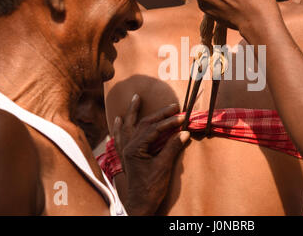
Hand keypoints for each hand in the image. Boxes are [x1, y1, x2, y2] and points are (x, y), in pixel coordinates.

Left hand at [111, 94, 189, 214]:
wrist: (140, 204)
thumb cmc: (151, 188)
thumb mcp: (163, 167)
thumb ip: (172, 147)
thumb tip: (184, 132)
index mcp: (135, 148)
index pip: (154, 129)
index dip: (170, 122)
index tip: (183, 116)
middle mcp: (127, 147)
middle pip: (144, 124)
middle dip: (159, 114)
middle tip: (173, 106)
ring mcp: (125, 151)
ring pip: (130, 126)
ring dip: (133, 112)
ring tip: (136, 98)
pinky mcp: (126, 156)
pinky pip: (120, 137)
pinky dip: (120, 127)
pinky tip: (119, 120)